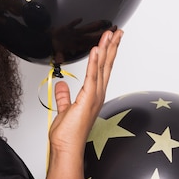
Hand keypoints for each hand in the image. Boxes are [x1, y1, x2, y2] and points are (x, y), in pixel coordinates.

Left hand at [49, 28, 122, 152]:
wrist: (66, 147)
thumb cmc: (67, 134)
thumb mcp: (64, 109)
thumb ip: (64, 96)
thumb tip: (62, 85)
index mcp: (92, 95)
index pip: (101, 70)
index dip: (106, 54)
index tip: (109, 40)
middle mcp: (97, 94)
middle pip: (107, 65)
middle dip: (112, 47)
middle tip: (117, 31)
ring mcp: (94, 96)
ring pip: (102, 68)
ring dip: (106, 49)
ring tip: (110, 34)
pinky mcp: (88, 99)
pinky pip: (92, 77)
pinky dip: (94, 62)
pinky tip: (96, 50)